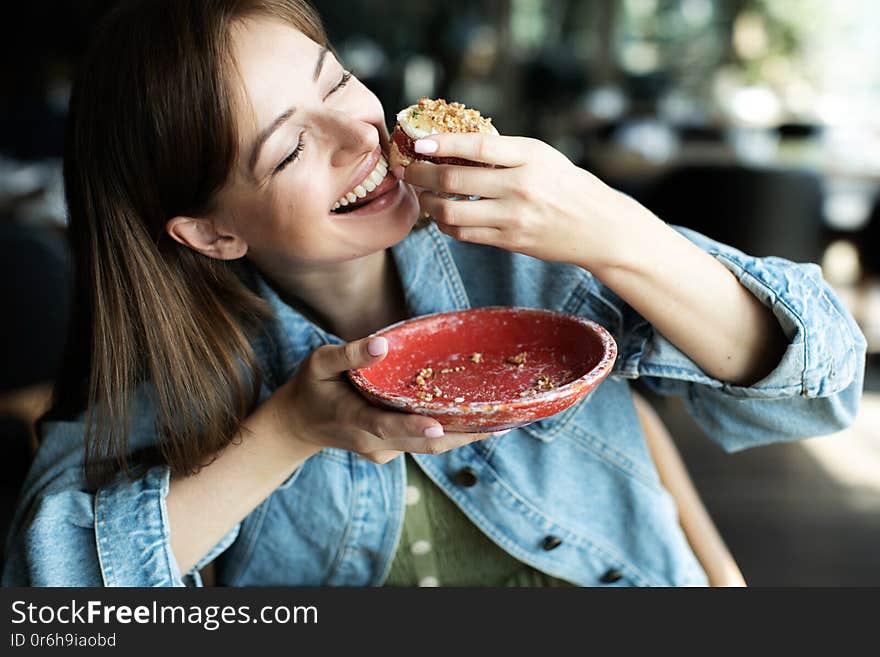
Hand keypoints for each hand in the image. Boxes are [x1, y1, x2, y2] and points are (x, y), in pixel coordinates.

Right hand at [275, 335, 503, 463]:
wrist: (298, 427)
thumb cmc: (311, 387)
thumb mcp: (319, 363)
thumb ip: (348, 354)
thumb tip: (382, 345)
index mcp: (354, 419)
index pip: (386, 426)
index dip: (415, 427)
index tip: (441, 426)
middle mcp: (374, 442)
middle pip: (423, 443)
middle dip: (462, 434)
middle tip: (501, 420)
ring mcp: (385, 451)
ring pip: (429, 446)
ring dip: (464, 435)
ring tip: (503, 419)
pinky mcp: (393, 451)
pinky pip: (424, 442)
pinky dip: (449, 431)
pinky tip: (477, 417)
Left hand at [398, 133, 648, 270]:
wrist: (599, 228)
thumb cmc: (568, 185)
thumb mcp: (542, 157)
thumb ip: (504, 152)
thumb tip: (454, 145)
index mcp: (530, 156)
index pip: (476, 146)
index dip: (442, 144)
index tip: (418, 143)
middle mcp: (520, 186)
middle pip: (454, 180)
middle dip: (421, 176)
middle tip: (407, 171)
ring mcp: (514, 217)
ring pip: (453, 212)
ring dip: (429, 204)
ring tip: (423, 196)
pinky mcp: (510, 241)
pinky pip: (465, 234)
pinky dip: (446, 224)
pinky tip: (443, 216)